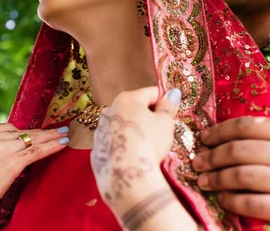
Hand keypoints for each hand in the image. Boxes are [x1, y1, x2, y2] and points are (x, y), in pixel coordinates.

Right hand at [0, 123, 68, 230]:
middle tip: (58, 129)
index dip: (25, 132)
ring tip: (64, 134)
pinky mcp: (12, 162)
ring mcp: (2, 148)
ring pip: (32, 139)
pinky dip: (52, 146)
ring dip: (51, 137)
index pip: (8, 128)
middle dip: (42, 132)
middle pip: (22, 132)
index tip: (38, 132)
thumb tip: (10, 146)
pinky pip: (36, 151)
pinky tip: (62, 144)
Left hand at [91, 87, 180, 206]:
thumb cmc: (149, 143)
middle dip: (149, 116)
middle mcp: (110, 109)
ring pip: (123, 124)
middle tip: (161, 133)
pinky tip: (133, 156)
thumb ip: (168, 106)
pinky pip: (115, 141)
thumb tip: (173, 92)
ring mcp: (100, 129)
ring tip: (147, 146)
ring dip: (135, 129)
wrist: (125, 176)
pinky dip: (124, 144)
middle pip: (135, 107)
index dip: (164, 102)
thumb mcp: (165, 123)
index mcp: (127, 98)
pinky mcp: (97, 148)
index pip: (151, 93)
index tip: (172, 115)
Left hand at [192, 84, 269, 230]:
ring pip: (242, 176)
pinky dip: (232, 201)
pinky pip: (253, 203)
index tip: (205, 136)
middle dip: (212, 155)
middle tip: (197, 159)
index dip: (220, 130)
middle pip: (240, 150)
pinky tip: (222, 199)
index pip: (249, 126)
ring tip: (203, 179)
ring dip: (216, 178)